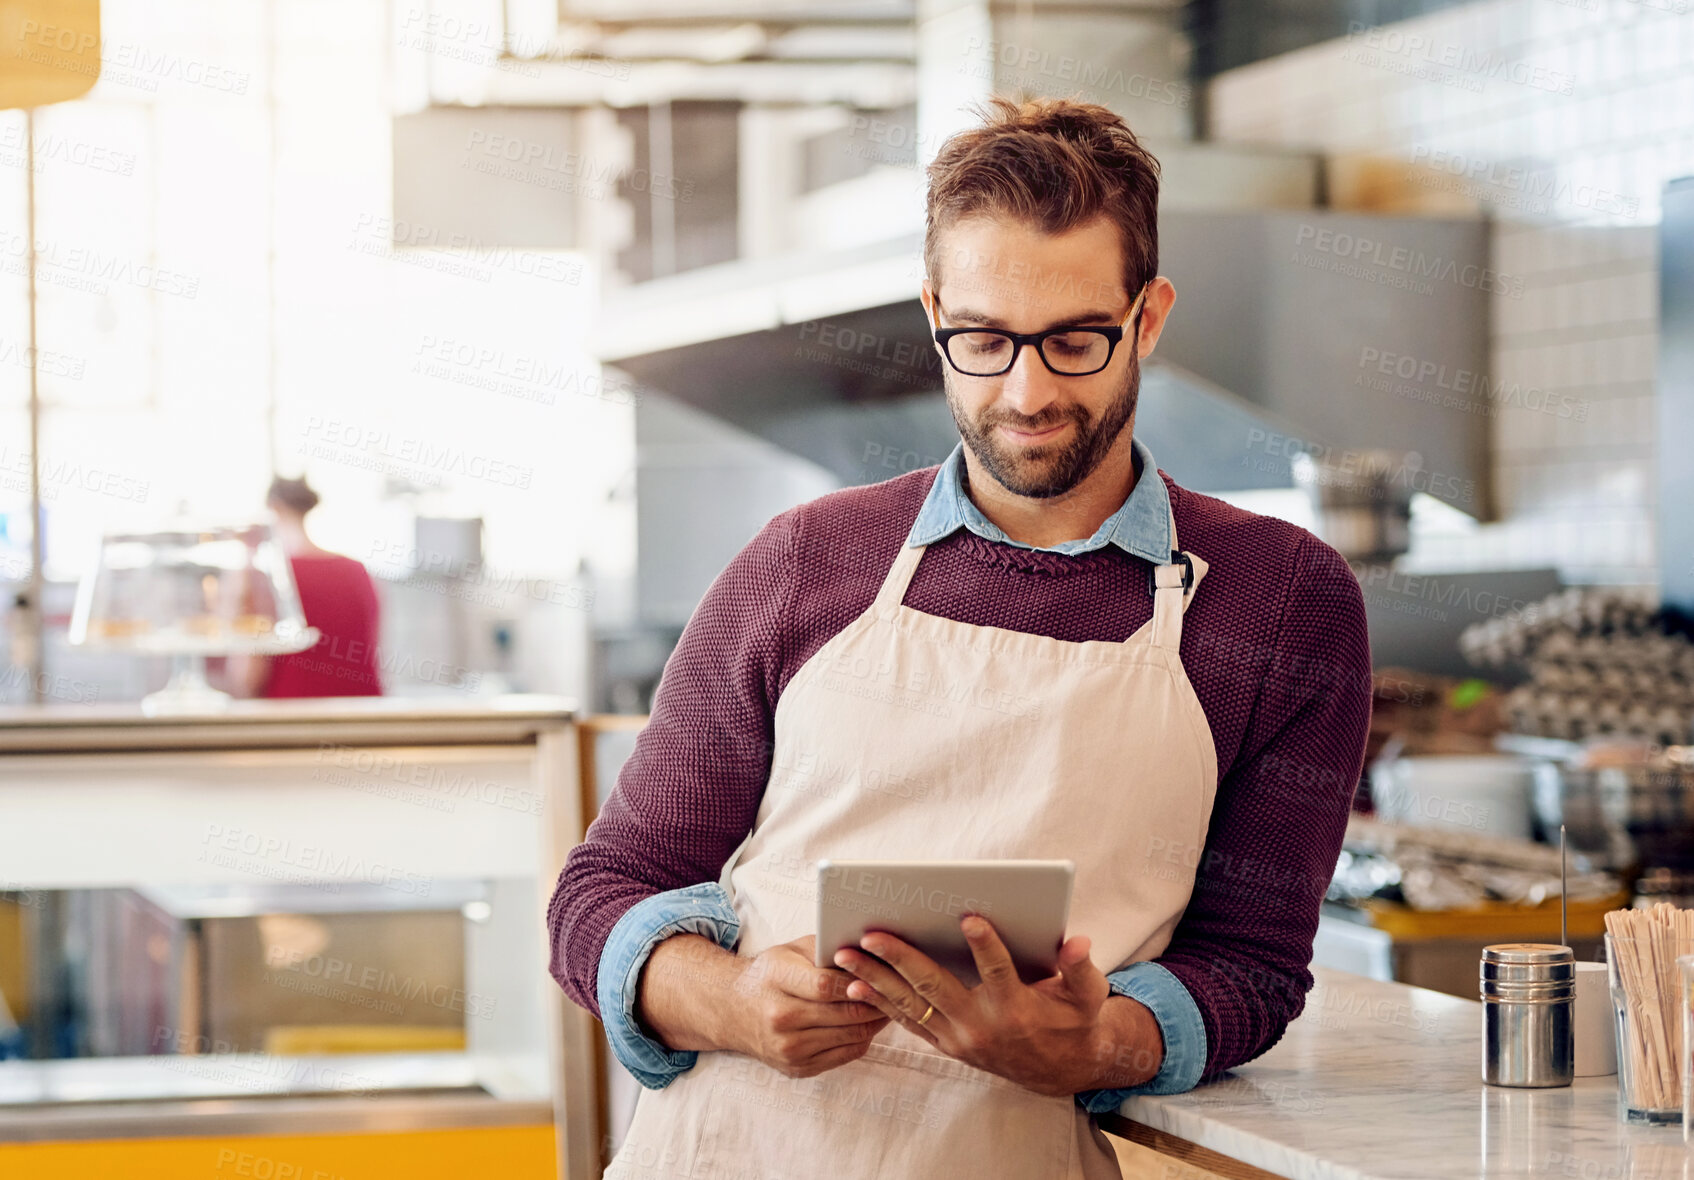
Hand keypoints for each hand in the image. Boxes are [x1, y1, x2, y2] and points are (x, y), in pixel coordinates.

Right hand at [723, 935, 891, 1078]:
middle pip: (842, 1014)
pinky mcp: (797, 1068)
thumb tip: (867, 951)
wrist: (734, 1010)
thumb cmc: (770, 974)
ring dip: (875, 1021)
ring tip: (890, 1004)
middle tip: (898, 990)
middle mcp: (779, 1019)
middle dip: (875, 1002)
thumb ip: (825, 949)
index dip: (857, 982)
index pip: (826, 986)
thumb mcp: (790, 951)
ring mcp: (787, 1049)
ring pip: (850, 1036)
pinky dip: (863, 1038)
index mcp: (776, 981)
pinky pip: (845, 1054)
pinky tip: (870, 1022)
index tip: (880, 974)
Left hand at [831, 916, 1110, 1096]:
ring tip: (845, 956)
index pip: (999, 972)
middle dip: (900, 959)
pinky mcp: (947, 1045)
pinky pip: (908, 1023)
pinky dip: (881, 1004)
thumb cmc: (1073, 1021)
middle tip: (871, 934)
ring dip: (875, 980)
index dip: (986, 946)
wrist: (1058, 1070)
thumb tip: (1078, 940)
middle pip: (935, 987)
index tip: (970, 916)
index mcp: (1017, 1008)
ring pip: (911, 1005)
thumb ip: (1081, 968)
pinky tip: (855, 986)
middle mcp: (982, 1025)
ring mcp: (960, 1038)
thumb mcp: (1087, 996)